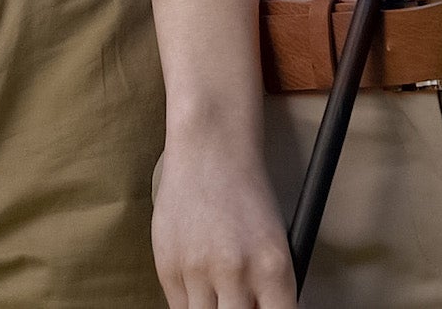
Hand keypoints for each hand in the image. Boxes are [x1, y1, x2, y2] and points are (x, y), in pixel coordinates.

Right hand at [152, 133, 296, 308]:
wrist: (209, 148)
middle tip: (238, 301)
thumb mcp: (274, 241)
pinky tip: (200, 281)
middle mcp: (236, 272)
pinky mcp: (167, 266)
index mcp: (273, 267)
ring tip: (219, 291)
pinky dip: (192, 303)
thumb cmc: (246, 193)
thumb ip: (268, 288)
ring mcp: (198, 270)